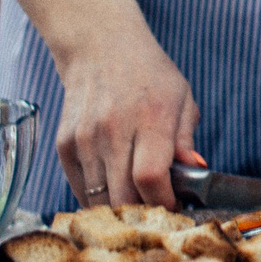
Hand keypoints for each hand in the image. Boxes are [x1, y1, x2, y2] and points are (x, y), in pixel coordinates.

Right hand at [55, 28, 201, 209]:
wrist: (99, 48)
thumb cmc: (148, 75)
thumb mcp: (181, 98)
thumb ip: (185, 140)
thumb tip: (196, 172)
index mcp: (150, 117)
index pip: (151, 177)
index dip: (163, 201)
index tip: (173, 207)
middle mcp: (114, 128)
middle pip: (123, 196)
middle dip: (142, 214)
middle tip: (155, 212)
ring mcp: (85, 138)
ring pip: (98, 199)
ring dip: (118, 210)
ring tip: (135, 204)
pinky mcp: (64, 144)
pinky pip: (79, 189)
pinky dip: (96, 198)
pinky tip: (113, 190)